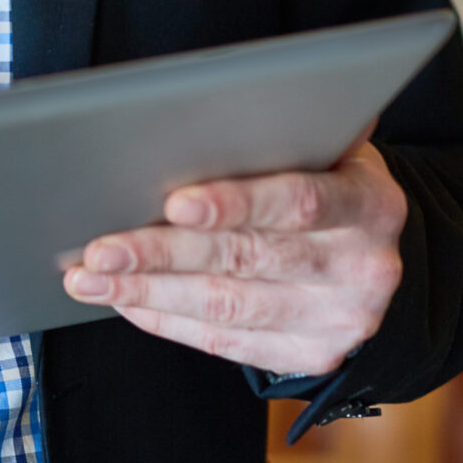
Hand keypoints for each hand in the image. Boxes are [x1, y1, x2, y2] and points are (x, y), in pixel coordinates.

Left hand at [61, 140, 406, 373]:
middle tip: (100, 249)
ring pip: (227, 306)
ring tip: (91, 277)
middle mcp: (364, 266)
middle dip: (163, 253)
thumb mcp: (325, 148)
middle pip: (247, 259)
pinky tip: (126, 299)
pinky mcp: (314, 355)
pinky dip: (167, 319)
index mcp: (370, 203)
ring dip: (149, 291)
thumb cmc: (325, 181)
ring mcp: (341, 319)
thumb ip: (278, 133)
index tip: (174, 203)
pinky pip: (226, 341)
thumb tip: (192, 107)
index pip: (298, 202)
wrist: (371, 255)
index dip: (235, 203)